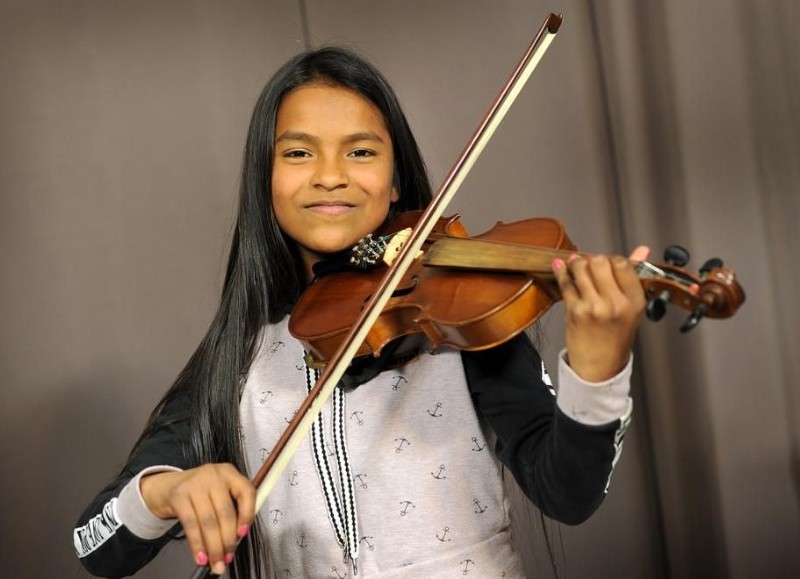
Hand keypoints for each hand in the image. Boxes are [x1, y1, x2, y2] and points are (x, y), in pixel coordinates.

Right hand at [140, 463, 255, 574]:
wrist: (167, 486)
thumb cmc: (199, 492)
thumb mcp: (219, 492)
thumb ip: (232, 508)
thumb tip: (238, 537)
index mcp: (229, 473)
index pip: (246, 492)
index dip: (247, 514)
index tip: (243, 534)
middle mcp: (213, 475)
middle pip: (226, 512)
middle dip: (228, 541)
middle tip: (228, 558)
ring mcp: (195, 484)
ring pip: (209, 522)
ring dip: (213, 547)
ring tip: (216, 562)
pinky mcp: (178, 496)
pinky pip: (191, 525)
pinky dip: (197, 544)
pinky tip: (201, 556)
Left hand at [552, 246, 649, 381]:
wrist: (599, 366)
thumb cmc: (615, 337)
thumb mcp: (631, 308)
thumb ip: (633, 276)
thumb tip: (642, 249)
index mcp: (634, 301)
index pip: (623, 263)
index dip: (612, 259)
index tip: (606, 264)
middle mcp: (616, 303)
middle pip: (600, 262)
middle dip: (592, 260)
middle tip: (589, 266)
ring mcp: (594, 307)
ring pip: (581, 268)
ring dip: (576, 264)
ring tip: (576, 267)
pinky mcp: (575, 311)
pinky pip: (565, 282)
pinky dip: (561, 271)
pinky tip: (560, 266)